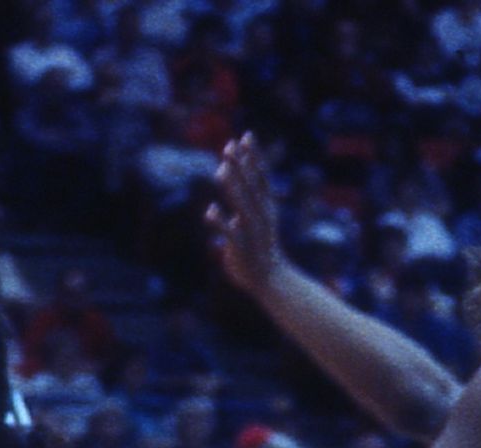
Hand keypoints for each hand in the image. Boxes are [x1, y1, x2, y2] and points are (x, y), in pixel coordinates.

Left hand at [205, 134, 283, 293]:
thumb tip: (231, 179)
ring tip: (221, 169)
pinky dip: (221, 222)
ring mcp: (253, 232)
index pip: (261, 176)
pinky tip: (210, 211)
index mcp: (266, 207)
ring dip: (232, 187)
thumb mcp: (256, 220)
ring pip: (242, 205)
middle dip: (240, 166)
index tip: (246, 136)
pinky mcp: (242, 248)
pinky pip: (231, 233)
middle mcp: (261, 216)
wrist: (271, 279)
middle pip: (251, 186)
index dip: (254, 156)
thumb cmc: (259, 247)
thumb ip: (244, 200)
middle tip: (229, 145)